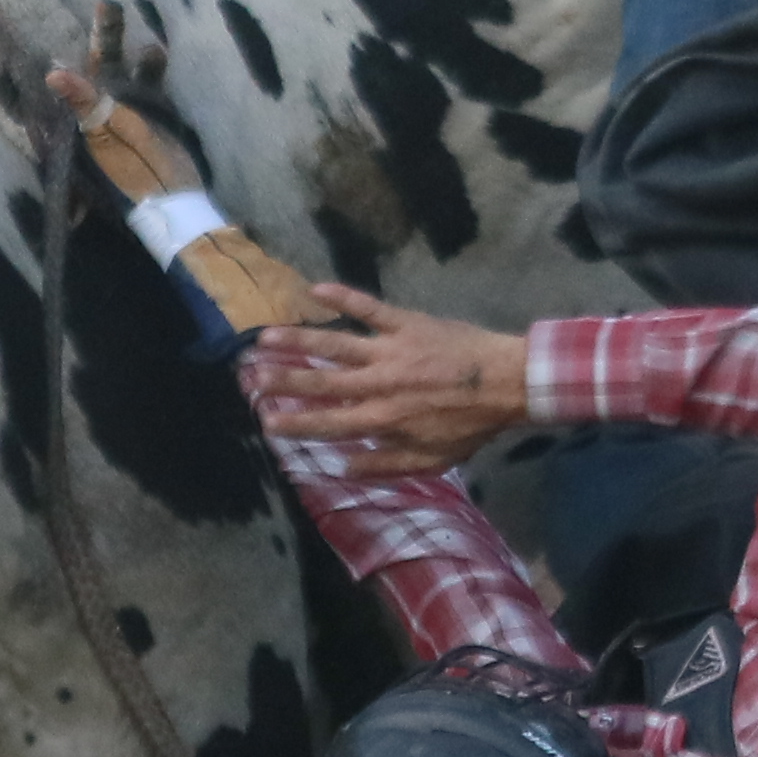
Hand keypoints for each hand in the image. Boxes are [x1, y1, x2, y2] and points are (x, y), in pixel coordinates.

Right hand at [240, 283, 530, 474]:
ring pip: (335, 345)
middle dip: (282, 380)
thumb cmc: (471, 424)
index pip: (329, 423)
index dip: (295, 422)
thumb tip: (343, 466)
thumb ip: (386, 465)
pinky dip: (342, 297)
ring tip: (265, 337)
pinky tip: (314, 289)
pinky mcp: (405, 324)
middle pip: (321, 383)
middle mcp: (378, 384)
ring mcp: (389, 350)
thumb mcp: (433, 460)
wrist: (507, 382)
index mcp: (383, 419)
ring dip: (298, 341)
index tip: (267, 421)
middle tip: (250, 378)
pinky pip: (369, 307)